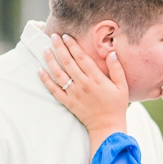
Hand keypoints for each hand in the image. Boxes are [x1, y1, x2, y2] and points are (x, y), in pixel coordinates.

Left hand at [38, 33, 128, 153]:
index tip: (66, 36)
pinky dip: (46, 80)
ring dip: (51, 61)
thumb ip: (117, 69)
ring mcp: (74, 94)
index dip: (73, 46)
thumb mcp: (122, 86)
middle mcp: (83, 84)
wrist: (107, 126)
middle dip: (60, 48)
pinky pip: (54, 90)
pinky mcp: (68, 102)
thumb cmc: (116, 105)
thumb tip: (112, 53)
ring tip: (45, 50)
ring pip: (59, 74)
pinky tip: (40, 71)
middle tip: (53, 36)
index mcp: (96, 79)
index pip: (82, 58)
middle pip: (68, 62)